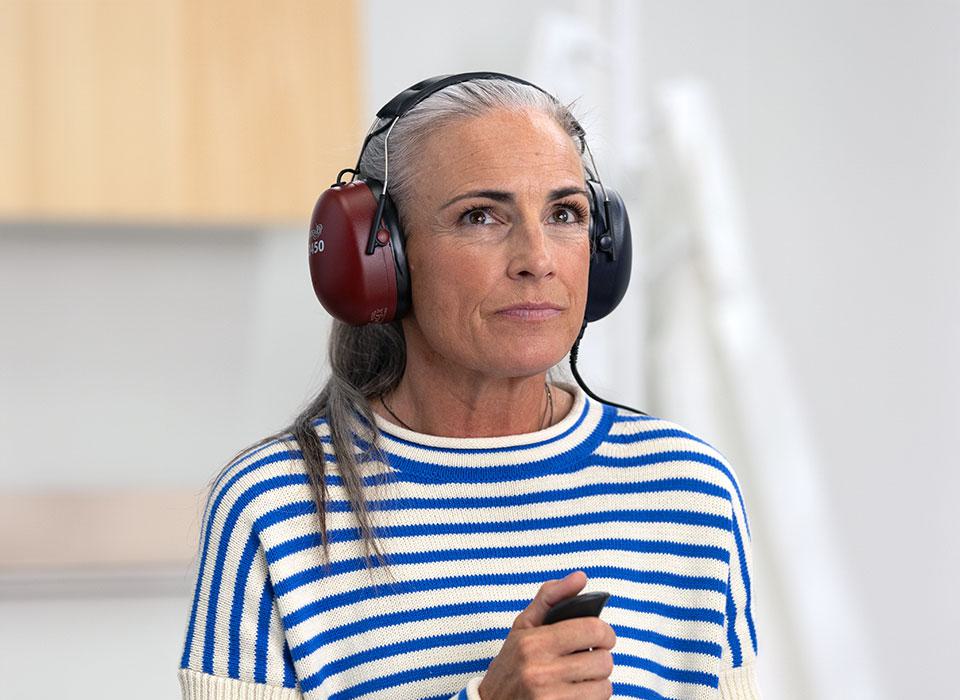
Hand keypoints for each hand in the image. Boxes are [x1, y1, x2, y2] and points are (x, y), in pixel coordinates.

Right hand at [477, 571, 615, 698]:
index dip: (605, 632)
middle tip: (587, 658)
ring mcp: (548, 698)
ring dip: (597, 682)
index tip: (602, 637)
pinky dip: (591, 698)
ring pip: (604, 686)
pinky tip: (575, 692)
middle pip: (603, 661)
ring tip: (581, 677)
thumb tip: (580, 577)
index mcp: (533, 642)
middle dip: (600, 658)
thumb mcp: (523, 626)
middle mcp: (540, 671)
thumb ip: (551, 597)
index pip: (592, 630)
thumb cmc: (510, 664)